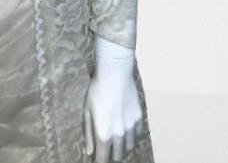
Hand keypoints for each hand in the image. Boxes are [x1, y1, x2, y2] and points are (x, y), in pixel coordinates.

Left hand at [83, 38, 142, 162]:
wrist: (115, 73)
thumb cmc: (97, 91)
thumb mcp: (87, 111)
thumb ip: (89, 134)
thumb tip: (90, 151)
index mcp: (104, 135)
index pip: (103, 159)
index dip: (99, 160)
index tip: (96, 157)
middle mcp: (119, 135)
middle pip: (117, 157)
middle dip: (111, 155)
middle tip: (105, 147)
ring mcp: (131, 127)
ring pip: (129, 146)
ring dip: (122, 146)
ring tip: (116, 139)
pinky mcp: (139, 117)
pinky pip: (137, 134)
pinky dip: (132, 135)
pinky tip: (126, 128)